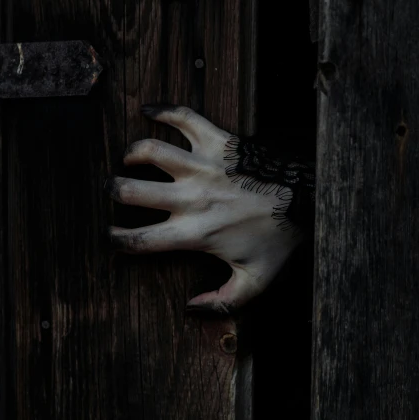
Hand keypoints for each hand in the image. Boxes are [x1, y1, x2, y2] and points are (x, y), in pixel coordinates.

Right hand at [106, 105, 302, 312]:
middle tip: (115, 191)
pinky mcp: (218, 142)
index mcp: (195, 234)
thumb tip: (191, 308)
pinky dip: (163, 111)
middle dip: (114, 192)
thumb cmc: (280, 241)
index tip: (111, 237)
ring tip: (129, 159)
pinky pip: (183, 118)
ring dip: (132, 154)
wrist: (307, 201)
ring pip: (149, 151)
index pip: (141, 240)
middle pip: (132, 192)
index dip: (117, 241)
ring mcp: (203, 167)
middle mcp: (192, 198)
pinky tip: (148, 112)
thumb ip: (222, 303)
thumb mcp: (255, 282)